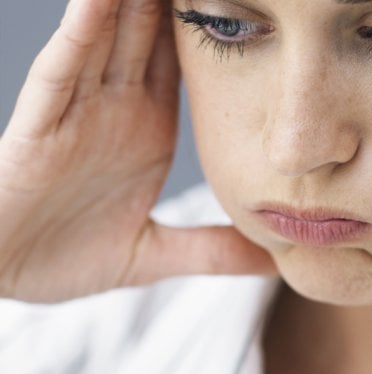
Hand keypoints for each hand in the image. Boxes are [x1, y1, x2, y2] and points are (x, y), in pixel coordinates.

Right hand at [0, 0, 273, 302]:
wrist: (0, 278)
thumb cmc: (66, 256)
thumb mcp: (155, 254)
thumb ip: (212, 250)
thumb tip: (275, 261)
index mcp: (148, 129)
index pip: (185, 64)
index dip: (215, 27)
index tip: (250, 2)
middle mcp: (116, 110)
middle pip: (149, 35)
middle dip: (174, 2)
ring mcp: (76, 114)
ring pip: (106, 39)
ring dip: (127, 2)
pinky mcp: (39, 130)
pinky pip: (60, 73)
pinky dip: (78, 36)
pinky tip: (99, 2)